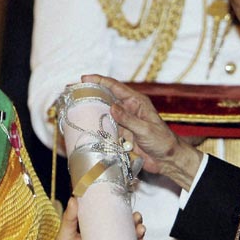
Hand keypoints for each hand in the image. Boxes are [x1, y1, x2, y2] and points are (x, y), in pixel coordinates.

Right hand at [81, 74, 202, 189]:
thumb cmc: (162, 141)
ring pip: (103, 113)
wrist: (167, 160)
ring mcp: (123, 122)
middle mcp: (128, 109)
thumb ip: (128, 119)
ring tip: (73, 107)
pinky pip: (105, 129)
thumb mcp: (145, 129)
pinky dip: (95, 127)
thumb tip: (111, 107)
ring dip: (89, 110)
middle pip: (105, 97)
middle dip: (89, 93)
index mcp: (136, 102)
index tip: (84, 78)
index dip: (99, 81)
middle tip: (71, 91)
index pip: (115, 87)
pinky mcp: (121, 135)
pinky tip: (83, 126)